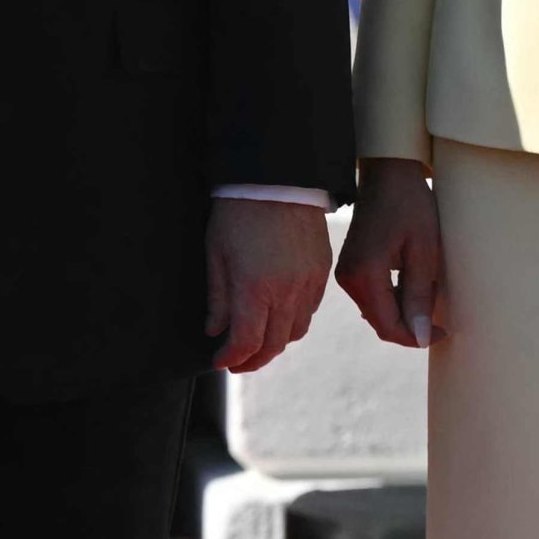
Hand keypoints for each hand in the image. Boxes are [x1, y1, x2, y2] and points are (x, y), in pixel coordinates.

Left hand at [206, 198, 330, 373]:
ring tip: (258, 340)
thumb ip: (217, 298)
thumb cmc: (239, 212)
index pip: (246, 342)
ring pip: (296, 332)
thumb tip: (215, 331)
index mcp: (255, 289)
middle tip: (238, 362)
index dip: (231, 358)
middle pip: (274, 345)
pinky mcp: (323, 272)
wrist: (279, 177)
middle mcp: (287, 292)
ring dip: (276, 343)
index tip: (220, 360)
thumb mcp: (216, 254)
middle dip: (254, 360)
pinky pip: (311, 310)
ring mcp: (309, 284)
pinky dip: (294, 321)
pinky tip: (279, 315)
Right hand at [336, 160, 448, 347]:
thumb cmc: (410, 205)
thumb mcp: (424, 250)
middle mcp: (349, 280)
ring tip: (430, 294)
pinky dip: (395, 301)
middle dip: (411, 326)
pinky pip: (374, 298)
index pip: (388, 326)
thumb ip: (420, 295)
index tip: (442, 331)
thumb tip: (420, 336)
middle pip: (381, 323)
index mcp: (365, 275)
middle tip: (440, 314)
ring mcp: (347, 275)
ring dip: (404, 313)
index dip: (416, 337)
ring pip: (378, 312)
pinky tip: (414, 285)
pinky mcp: (351, 269)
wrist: (388, 174)